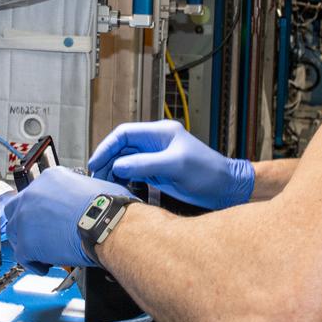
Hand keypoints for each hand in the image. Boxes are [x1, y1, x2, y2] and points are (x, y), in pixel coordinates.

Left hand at [3, 167, 134, 273]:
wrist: (106, 225)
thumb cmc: (107, 207)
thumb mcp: (90, 184)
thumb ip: (76, 190)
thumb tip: (82, 199)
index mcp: (50, 178)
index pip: (35, 192)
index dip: (40, 208)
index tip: (46, 217)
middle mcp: (33, 194)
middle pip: (16, 208)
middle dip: (25, 222)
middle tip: (39, 233)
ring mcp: (25, 218)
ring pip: (15, 232)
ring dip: (26, 242)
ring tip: (42, 252)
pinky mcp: (26, 242)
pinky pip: (22, 256)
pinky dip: (33, 263)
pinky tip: (44, 266)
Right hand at [87, 120, 253, 209]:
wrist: (225, 188)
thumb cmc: (208, 173)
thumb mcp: (175, 167)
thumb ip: (144, 164)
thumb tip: (118, 166)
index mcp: (160, 133)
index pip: (124, 134)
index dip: (107, 147)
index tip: (96, 162)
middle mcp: (156, 142)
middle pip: (122, 147)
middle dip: (107, 160)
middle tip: (96, 177)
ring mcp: (156, 157)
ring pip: (126, 160)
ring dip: (113, 171)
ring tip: (105, 185)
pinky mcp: (158, 171)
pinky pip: (134, 172)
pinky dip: (123, 179)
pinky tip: (119, 188)